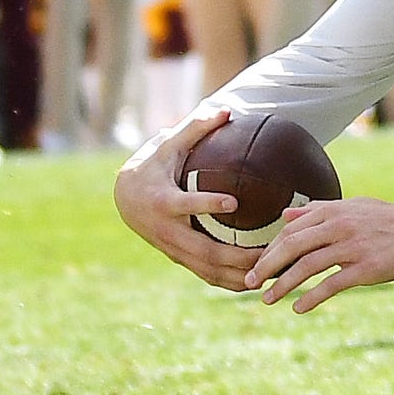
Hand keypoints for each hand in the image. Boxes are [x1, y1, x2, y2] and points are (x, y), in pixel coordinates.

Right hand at [113, 107, 261, 289]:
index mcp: (162, 201)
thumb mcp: (168, 145)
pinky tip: (255, 284)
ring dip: (237, 275)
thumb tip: (225, 110)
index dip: (207, 204)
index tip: (234, 203)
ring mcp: (172, 248)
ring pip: (206, 268)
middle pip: (203, 249)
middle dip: (235, 255)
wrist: (124, 196)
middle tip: (268, 252)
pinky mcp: (177, 258)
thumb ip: (194, 129)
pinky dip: (228, 282)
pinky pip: (204, 274)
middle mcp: (166, 230)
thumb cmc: (153, 166)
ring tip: (269, 274)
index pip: (186, 205)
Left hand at [247, 196, 393, 311]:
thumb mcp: (350, 206)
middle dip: (266, 267)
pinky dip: (312, 297)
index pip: (290, 231)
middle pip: (291, 247)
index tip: (256, 266)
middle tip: (250, 284)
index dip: (270, 250)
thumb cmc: (385, 218)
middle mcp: (338, 227)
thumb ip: (317, 210)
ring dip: (283, 285)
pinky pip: (331, 284)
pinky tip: (298, 308)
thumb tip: (285, 216)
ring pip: (306, 267)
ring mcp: (351, 248)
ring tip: (267, 300)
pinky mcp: (365, 268)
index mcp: (332, 212)